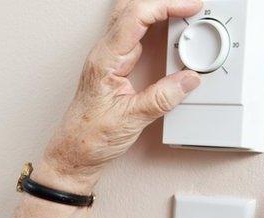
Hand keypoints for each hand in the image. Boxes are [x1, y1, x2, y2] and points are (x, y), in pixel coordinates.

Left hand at [35, 0, 203, 193]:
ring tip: (183, 14)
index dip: (166, 5)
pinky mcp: (112, 66)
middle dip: (162, 2)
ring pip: (131, 18)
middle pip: (131, 8)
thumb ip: (162, 98)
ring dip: (157, 11)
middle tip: (189, 7)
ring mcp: (107, 59)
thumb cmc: (88, 139)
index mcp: (104, 60)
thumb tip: (189, 79)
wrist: (73, 155)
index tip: (190, 7)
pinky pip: (133, 35)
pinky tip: (167, 30)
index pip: (135, 16)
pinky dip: (153, 26)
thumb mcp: (131, 120)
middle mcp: (103, 54)